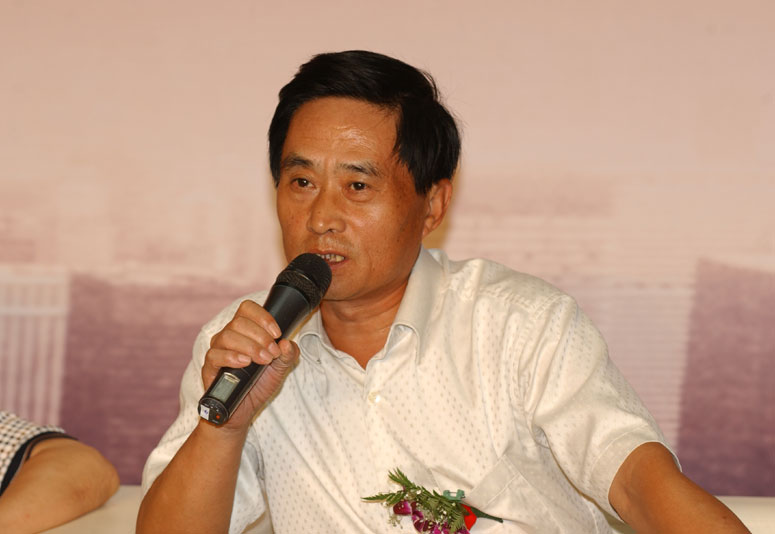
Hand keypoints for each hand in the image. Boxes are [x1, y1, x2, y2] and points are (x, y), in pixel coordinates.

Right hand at [202, 299, 299, 429]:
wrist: (244, 412)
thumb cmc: (259, 385)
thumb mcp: (280, 369)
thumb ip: (288, 355)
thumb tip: (287, 343)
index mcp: (245, 330)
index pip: (247, 308)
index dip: (263, 317)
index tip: (277, 333)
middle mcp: (229, 336)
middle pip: (239, 322)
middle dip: (260, 336)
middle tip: (272, 354)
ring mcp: (217, 350)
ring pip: (227, 335)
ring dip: (249, 346)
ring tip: (263, 360)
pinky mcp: (209, 367)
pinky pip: (214, 354)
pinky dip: (231, 356)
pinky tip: (245, 363)